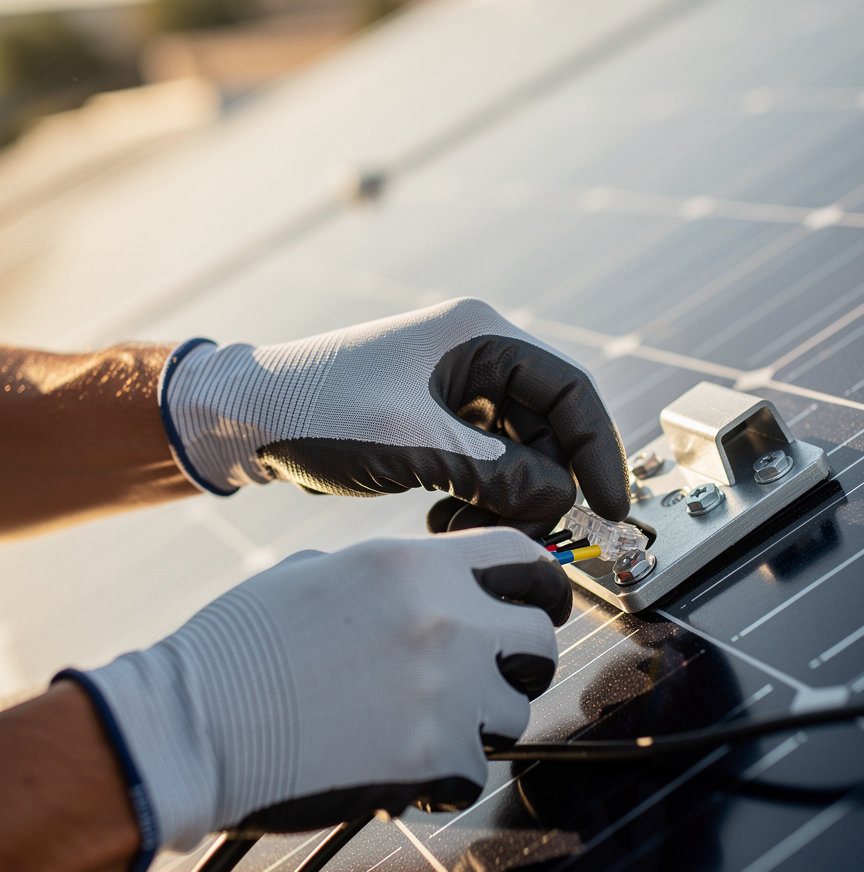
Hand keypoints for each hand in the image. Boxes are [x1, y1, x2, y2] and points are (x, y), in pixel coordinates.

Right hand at [57, 529, 568, 871]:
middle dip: (522, 658)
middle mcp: (446, 621)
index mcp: (415, 565)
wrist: (195, 726)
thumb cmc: (243, 645)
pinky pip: (474, 769)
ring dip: (481, 720)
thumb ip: (391, 577)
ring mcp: (446, 691)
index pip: (523, 557)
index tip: (540, 604)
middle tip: (493, 673)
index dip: (541, 582)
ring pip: (514, 710)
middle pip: (541, 638)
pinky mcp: (432, 759)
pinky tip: (398, 764)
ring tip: (423, 723)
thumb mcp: (318, 573)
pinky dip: (446, 773)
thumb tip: (429, 589)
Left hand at [160, 298, 628, 533]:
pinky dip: (478, 499)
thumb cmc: (316, 414)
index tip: (611, 507)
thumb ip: (497, 474)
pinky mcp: (437, 422)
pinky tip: (442, 519)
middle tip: (533, 534)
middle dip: (545, 485)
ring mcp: (456, 391)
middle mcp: (475, 357)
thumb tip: (562, 502)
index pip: (571, 390)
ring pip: (519, 454)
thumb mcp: (412, 443)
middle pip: (550, 427)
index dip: (600, 450)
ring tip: (465, 529)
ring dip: (507, 499)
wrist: (244, 418)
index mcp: (479, 336)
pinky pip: (486, 466)